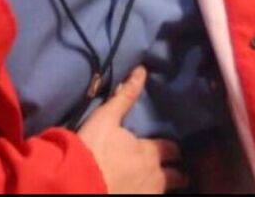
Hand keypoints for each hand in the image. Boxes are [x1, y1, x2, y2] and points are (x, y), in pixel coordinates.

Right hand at [77, 67, 186, 193]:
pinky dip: (148, 193)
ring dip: (162, 185)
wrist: (77, 182)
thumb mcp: (106, 117)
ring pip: (164, 190)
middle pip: (176, 177)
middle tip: (173, 172)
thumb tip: (142, 69)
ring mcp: (149, 194)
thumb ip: (125, 95)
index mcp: (150, 152)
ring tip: (153, 183)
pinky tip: (138, 190)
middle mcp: (156, 176)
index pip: (172, 149)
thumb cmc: (92, 147)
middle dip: (176, 173)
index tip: (172, 150)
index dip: (172, 149)